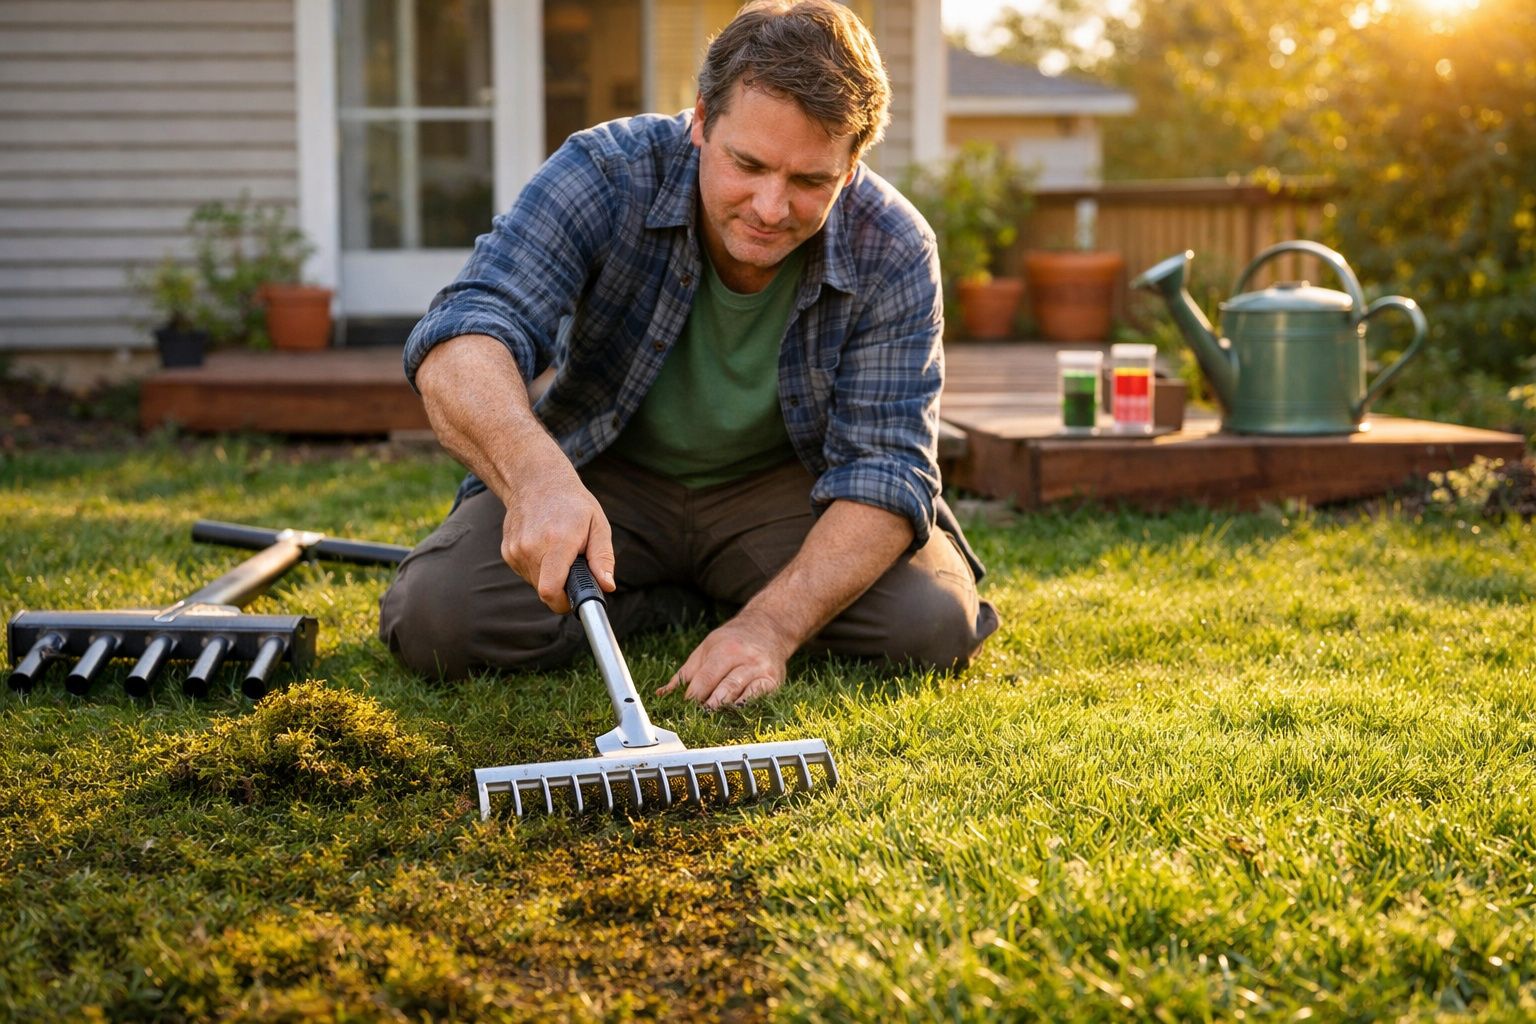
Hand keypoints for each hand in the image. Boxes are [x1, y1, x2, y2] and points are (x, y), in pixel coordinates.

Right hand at [499, 455, 615, 612]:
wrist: (536, 481)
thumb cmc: (573, 504)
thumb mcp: (598, 525)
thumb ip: (603, 558)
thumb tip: (607, 586)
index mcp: (557, 542)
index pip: (550, 590)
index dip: (563, 603)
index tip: (574, 600)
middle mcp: (531, 547)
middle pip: (545, 590)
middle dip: (562, 586)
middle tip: (572, 564)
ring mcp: (516, 550)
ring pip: (535, 583)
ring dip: (550, 575)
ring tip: (558, 549)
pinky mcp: (507, 552)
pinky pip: (526, 573)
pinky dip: (538, 567)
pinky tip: (543, 545)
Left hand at [657, 614, 795, 708]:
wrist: (768, 628)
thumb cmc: (732, 641)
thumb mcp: (706, 648)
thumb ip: (686, 673)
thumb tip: (662, 694)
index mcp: (725, 649)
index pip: (706, 678)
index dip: (694, 696)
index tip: (685, 709)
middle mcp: (744, 659)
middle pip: (724, 687)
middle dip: (710, 705)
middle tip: (698, 719)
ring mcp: (761, 670)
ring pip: (742, 693)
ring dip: (727, 709)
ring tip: (714, 720)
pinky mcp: (773, 681)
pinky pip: (760, 697)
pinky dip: (748, 707)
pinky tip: (737, 715)